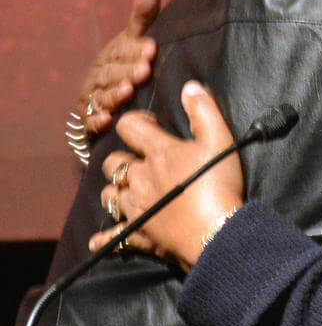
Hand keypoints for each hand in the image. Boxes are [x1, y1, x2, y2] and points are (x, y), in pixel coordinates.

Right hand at [79, 0, 160, 133]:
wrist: (112, 102)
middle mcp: (100, 74)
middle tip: (145, 70)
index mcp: (113, 54)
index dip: (135, 49)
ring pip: (101, 96)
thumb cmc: (130, 63)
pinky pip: (89, 122)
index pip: (122, 49)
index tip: (152, 47)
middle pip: (111, 73)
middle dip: (127, 71)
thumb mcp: (138, 39)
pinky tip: (106, 121)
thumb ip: (144, 14)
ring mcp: (93, 98)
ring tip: (128, 92)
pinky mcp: (88, 121)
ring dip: (114, 95)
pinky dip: (96, 121)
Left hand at [90, 81, 243, 268]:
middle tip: (141, 157)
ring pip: (109, 196)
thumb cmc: (217, 182)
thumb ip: (203, 109)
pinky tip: (98, 239)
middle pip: (113, 163)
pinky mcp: (140, 235)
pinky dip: (105, 236)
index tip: (152, 123)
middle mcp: (139, 179)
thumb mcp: (219, 138)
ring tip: (129, 188)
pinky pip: (115, 236)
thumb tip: (189, 86)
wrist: (215, 232)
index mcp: (158, 153)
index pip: (129, 127)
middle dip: (122, 156)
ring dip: (115, 189)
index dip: (135, 120)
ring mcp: (136, 209)